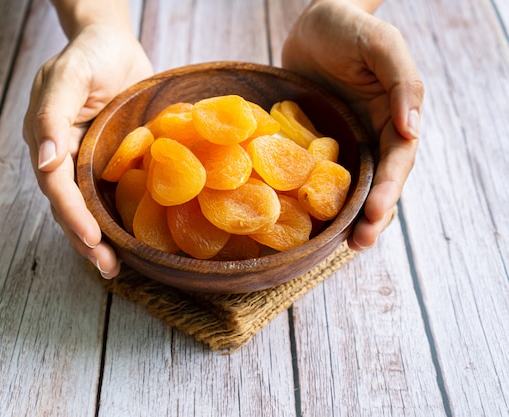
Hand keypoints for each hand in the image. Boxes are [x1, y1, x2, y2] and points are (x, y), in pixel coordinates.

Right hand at [23, 24, 152, 276]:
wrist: (115, 43)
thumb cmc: (90, 53)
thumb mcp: (68, 76)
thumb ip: (52, 116)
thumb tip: (44, 164)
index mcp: (49, 141)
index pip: (58, 187)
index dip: (73, 215)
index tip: (92, 240)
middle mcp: (65, 157)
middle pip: (71, 206)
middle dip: (86, 240)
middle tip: (107, 268)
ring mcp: (89, 161)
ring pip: (90, 207)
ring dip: (100, 238)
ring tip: (115, 266)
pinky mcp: (111, 161)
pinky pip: (112, 194)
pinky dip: (118, 218)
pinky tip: (132, 239)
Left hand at [281, 0, 423, 250]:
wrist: (312, 24)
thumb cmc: (348, 28)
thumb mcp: (380, 45)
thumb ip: (401, 83)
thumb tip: (412, 130)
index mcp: (394, 119)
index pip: (397, 162)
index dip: (388, 191)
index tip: (373, 215)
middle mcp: (373, 137)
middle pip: (379, 185)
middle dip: (371, 218)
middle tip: (357, 244)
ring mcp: (345, 143)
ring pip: (351, 188)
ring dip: (347, 218)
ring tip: (339, 246)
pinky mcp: (316, 145)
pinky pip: (319, 176)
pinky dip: (317, 199)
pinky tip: (307, 221)